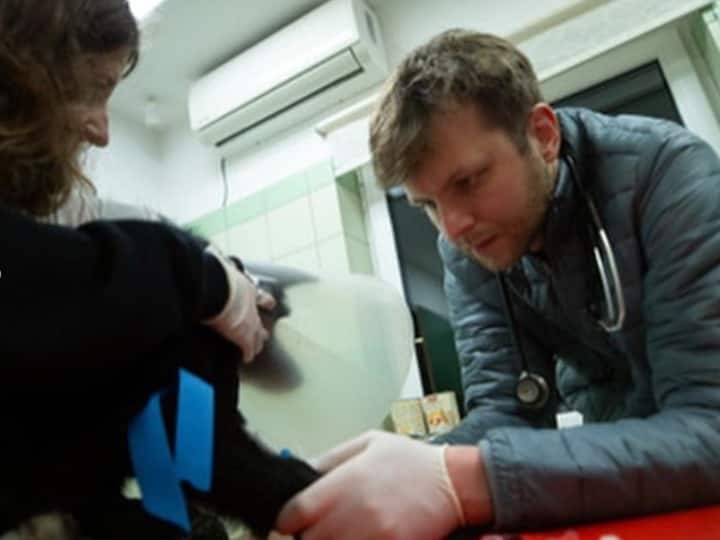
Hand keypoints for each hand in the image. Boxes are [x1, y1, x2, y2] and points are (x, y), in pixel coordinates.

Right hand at [203, 247, 270, 362]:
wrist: (217, 283)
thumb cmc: (214, 271)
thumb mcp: (218, 264)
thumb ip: (215, 260)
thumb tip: (207, 250)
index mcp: (244, 285)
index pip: (257, 295)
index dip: (263, 300)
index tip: (269, 302)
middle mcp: (250, 304)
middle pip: (259, 317)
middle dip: (261, 326)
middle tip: (265, 333)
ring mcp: (250, 320)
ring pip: (257, 335)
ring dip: (257, 342)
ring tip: (257, 349)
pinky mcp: (244, 335)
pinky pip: (248, 348)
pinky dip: (248, 354)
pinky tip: (247, 359)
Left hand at [275, 430, 464, 539]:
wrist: (455, 482)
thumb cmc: (410, 461)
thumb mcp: (367, 444)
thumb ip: (330, 460)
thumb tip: (299, 471)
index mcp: (347, 481)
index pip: (294, 514)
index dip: (287, 520)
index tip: (292, 520)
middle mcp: (357, 511)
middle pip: (309, 539)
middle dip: (309, 535)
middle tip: (318, 527)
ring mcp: (376, 535)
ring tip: (341, 533)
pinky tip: (360, 538)